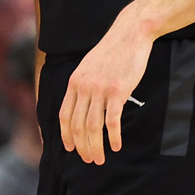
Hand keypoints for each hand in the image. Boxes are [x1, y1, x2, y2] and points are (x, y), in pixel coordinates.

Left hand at [59, 17, 153, 164]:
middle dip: (81, 146)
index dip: (66, 135)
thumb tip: (83, 105)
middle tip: (89, 160)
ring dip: (95, 146)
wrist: (129, 34)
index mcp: (75, 82)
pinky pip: (112, 121)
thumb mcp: (89, 66)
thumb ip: (83, 85)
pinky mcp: (117, 91)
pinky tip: (116, 146)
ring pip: (93, 127)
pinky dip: (113, 137)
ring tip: (100, 159)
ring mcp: (100, 90)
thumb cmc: (112, 51)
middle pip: (78, 125)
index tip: (70, 149)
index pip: (65, 115)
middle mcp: (84, 87)